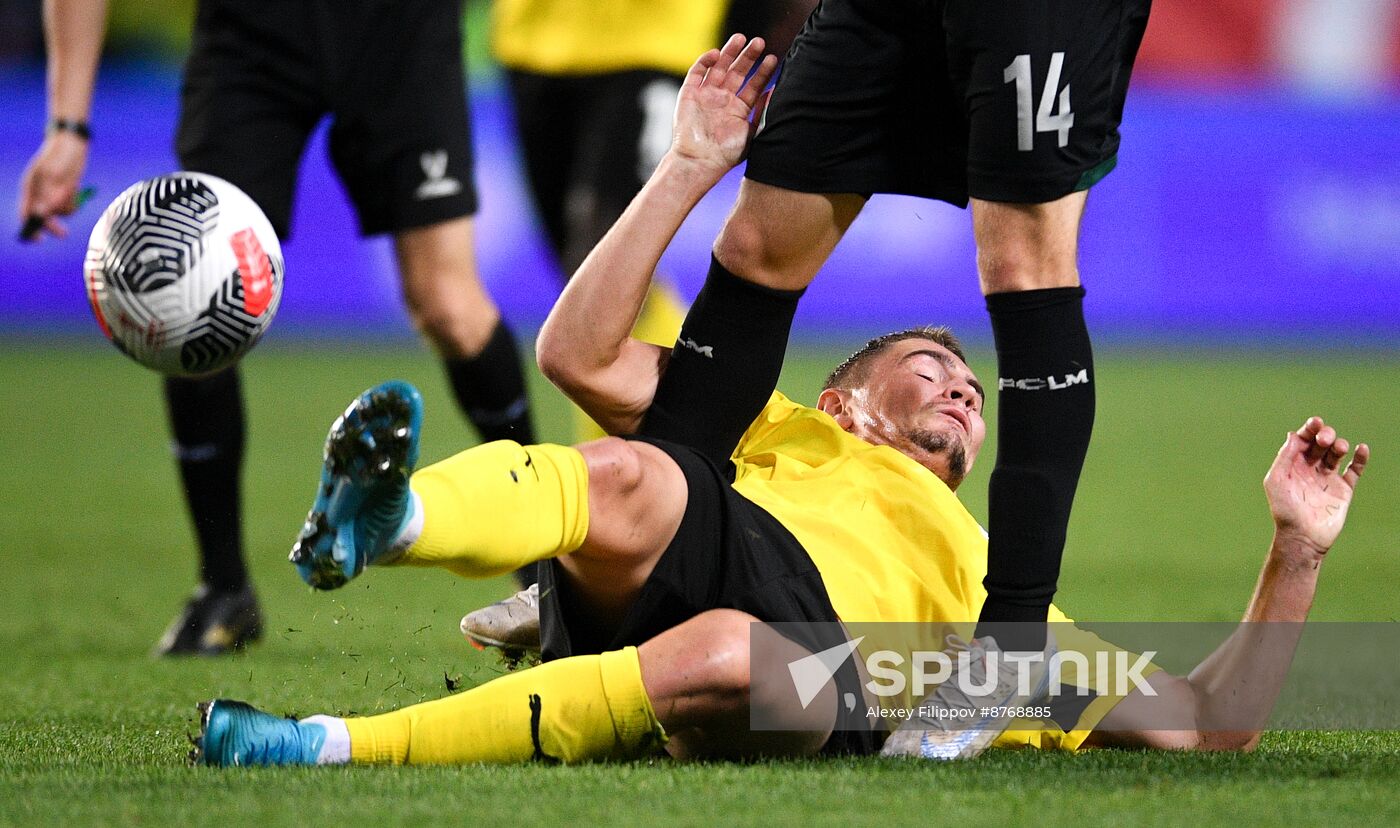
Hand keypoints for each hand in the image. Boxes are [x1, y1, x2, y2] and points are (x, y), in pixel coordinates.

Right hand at [17, 131, 88, 241]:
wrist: (73, 143)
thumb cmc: (60, 155)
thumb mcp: (54, 175)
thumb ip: (48, 196)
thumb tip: (41, 215)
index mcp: (30, 187)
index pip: (25, 213)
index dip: (30, 228)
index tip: (38, 239)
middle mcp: (39, 192)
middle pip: (43, 217)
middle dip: (52, 225)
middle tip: (63, 234)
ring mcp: (52, 192)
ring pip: (59, 212)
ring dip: (66, 208)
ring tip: (70, 191)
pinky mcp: (65, 192)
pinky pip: (69, 205)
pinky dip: (73, 202)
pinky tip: (74, 188)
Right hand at [670, 34, 778, 180]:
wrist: (700, 161)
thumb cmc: (726, 154)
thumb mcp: (751, 133)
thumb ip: (762, 113)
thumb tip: (775, 92)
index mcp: (738, 110)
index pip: (753, 86)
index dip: (762, 72)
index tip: (773, 59)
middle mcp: (723, 100)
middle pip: (737, 72)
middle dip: (748, 57)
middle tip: (759, 42)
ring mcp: (706, 96)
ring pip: (719, 68)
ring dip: (729, 53)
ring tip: (741, 38)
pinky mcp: (689, 94)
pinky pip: (697, 72)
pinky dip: (705, 61)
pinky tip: (717, 54)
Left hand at [1264, 417, 1367, 555]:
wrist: (1302, 536)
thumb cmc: (1284, 510)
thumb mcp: (1276, 480)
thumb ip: (1284, 457)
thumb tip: (1293, 434)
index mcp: (1293, 465)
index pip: (1303, 440)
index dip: (1310, 429)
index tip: (1316, 422)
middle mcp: (1310, 469)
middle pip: (1321, 444)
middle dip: (1325, 436)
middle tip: (1324, 440)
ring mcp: (1328, 478)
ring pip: (1337, 454)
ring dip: (1339, 446)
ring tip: (1339, 447)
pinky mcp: (1343, 489)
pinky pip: (1355, 471)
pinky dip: (1360, 459)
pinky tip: (1361, 449)